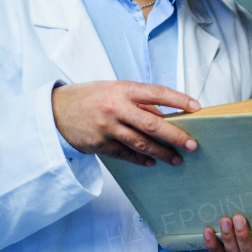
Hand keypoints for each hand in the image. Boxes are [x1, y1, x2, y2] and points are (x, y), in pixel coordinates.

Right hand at [52, 80, 199, 165]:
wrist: (54, 111)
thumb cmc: (89, 98)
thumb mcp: (113, 90)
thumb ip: (138, 101)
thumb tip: (165, 115)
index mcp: (122, 89)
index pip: (157, 92)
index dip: (178, 100)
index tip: (197, 108)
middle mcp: (115, 108)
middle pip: (152, 124)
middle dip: (175, 135)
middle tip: (192, 144)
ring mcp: (107, 127)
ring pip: (140, 143)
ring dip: (161, 153)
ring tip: (177, 159)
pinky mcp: (99, 144)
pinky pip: (125, 154)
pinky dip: (141, 159)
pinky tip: (153, 162)